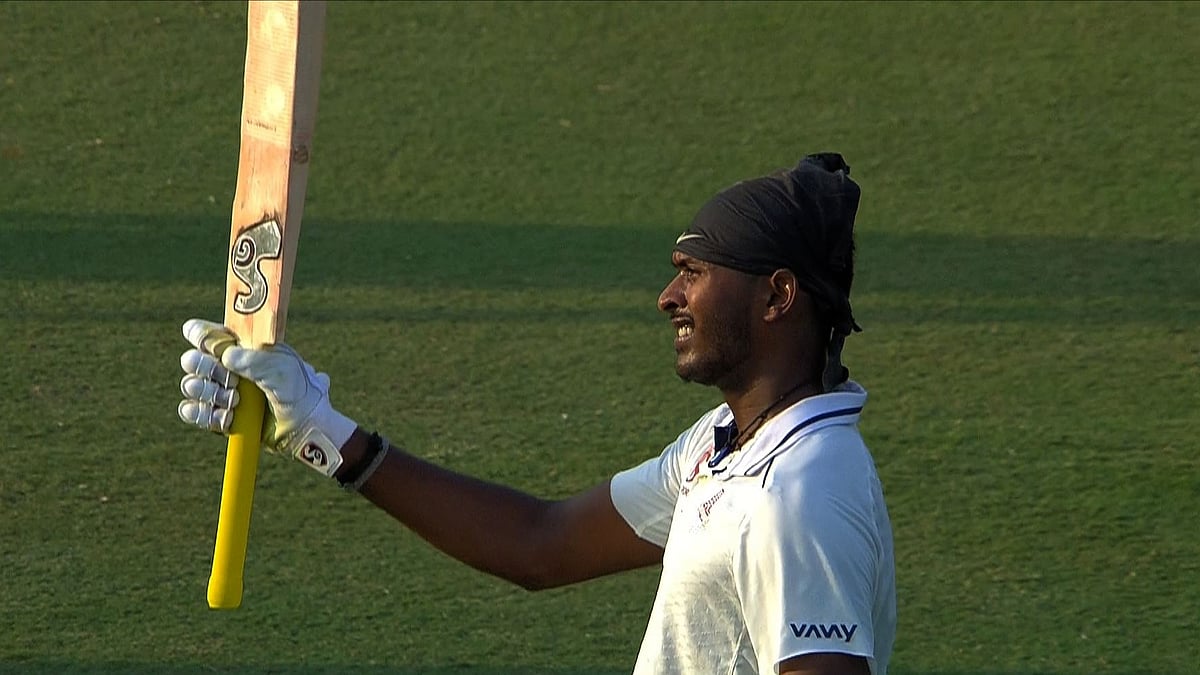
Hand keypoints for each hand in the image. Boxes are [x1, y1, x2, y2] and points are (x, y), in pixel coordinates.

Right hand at [178, 319, 357, 477]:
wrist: (307, 429)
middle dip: (205, 368)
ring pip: (191, 386)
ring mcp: (223, 393)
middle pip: (194, 360)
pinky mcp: (220, 418)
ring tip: (235, 402)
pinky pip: (193, 412)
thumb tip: (226, 356)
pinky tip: (225, 417)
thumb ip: (254, 360)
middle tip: (230, 379)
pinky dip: (201, 414)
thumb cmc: (300, 393)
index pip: (212, 335)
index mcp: (245, 348)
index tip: (202, 342)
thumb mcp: (283, 370)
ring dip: (208, 393)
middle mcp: (230, 369)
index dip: (201, 335)